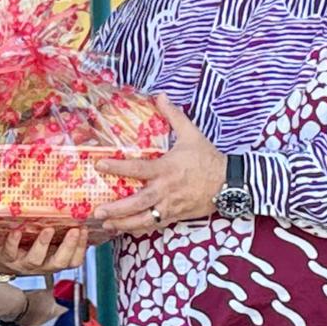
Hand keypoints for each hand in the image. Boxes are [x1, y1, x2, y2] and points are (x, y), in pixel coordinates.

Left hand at [0, 224, 88, 276]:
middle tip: (74, 231)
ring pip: (35, 260)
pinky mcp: (6, 258)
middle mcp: (40, 266)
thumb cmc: (25, 248)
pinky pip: (10, 251)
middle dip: (68, 247)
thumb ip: (58, 236)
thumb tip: (78, 219)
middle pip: (58, 263)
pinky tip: (17, 231)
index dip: (80, 248)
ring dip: (43, 244)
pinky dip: (13, 241)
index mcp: (52, 261)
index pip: (72, 261)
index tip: (84, 230)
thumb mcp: (44, 245)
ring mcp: (22, 264)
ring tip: (48, 229)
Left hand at [93, 100, 223, 233]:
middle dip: (116, 209)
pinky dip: (139, 228)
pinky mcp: (176, 216)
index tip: (99, 165)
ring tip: (106, 224)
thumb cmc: (208, 158)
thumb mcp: (192, 134)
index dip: (117, 167)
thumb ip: (174, 116)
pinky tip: (125, 229)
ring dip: (124, 223)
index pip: (137, 169)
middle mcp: (166, 190)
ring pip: (144, 219)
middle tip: (97, 211)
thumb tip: (160, 96)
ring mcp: (170, 206)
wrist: (229, 183)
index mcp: (167, 169)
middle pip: (137, 202)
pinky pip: (154, 225)